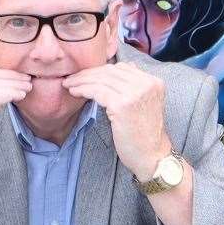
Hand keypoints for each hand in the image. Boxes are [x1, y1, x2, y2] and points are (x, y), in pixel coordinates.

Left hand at [61, 62, 170, 178]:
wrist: (152, 156)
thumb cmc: (145, 134)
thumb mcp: (146, 104)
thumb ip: (135, 86)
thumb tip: (114, 70)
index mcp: (154, 81)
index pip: (122, 67)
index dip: (100, 69)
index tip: (86, 75)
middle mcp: (146, 84)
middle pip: (110, 71)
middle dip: (88, 73)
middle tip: (72, 78)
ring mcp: (135, 94)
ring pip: (101, 80)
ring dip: (82, 81)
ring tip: (69, 85)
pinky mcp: (122, 105)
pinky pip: (97, 91)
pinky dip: (83, 90)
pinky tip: (75, 93)